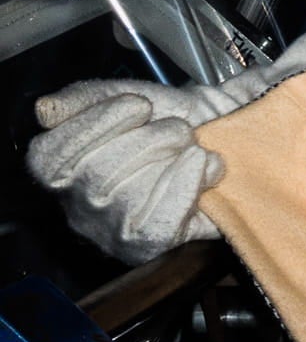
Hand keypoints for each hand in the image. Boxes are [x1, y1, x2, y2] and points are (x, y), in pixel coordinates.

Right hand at [27, 77, 233, 264]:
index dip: (98, 125)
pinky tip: (205, 167)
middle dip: (148, 140)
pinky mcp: (148, 246)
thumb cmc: (164, 118)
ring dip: (174, 159)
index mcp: (60, 168)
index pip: (52, 158)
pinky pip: (161, 220)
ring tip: (192, 148)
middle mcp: (78, 205)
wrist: (223, 133)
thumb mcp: (121, 95)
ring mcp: (111, 231)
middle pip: (96, 176)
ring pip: (130, 197)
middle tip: (178, 127)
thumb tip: (45, 110)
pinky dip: (189, 184)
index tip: (140, 104)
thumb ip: (81, 98)